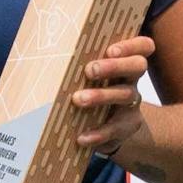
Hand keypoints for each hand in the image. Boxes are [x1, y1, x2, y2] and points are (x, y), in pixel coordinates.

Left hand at [67, 32, 155, 160]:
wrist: (111, 128)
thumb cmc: (92, 93)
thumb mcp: (89, 78)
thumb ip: (76, 65)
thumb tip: (39, 51)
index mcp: (124, 63)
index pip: (143, 47)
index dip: (131, 46)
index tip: (110, 49)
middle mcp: (131, 80)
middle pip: (137, 66)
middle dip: (114, 66)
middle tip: (89, 70)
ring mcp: (131, 104)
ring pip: (125, 95)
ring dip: (101, 96)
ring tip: (78, 99)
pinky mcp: (127, 126)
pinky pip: (114, 129)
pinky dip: (97, 133)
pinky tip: (82, 137)